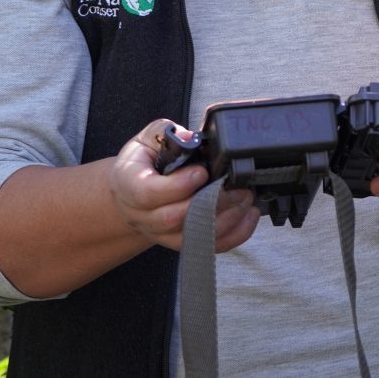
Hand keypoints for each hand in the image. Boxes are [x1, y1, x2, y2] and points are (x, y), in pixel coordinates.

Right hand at [107, 119, 259, 252]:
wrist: (132, 191)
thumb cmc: (143, 162)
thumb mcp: (148, 139)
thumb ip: (166, 133)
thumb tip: (191, 139)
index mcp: (130, 185)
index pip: (150, 194)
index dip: (178, 185)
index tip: (202, 172)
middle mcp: (142, 215)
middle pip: (174, 219)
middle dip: (209, 202)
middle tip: (235, 186)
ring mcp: (161, 233)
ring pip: (193, 237)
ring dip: (225, 219)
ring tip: (245, 197)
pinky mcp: (181, 242)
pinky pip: (208, 247)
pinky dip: (233, 235)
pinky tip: (248, 216)